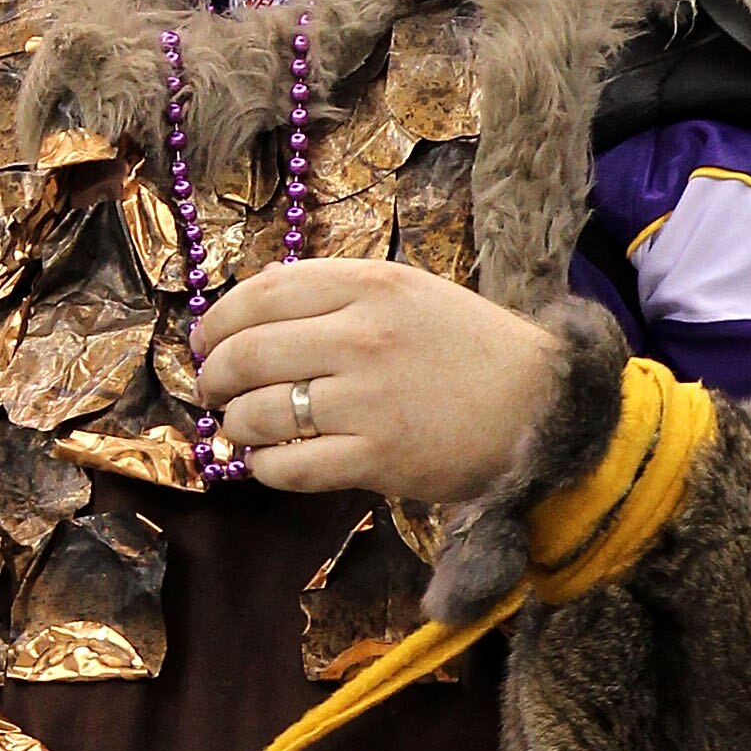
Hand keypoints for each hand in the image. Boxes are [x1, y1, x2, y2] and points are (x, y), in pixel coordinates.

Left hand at [194, 257, 561, 504]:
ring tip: (238, 428)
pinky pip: (289, 466)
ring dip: (234, 424)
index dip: (219, 318)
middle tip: (211, 388)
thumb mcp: (410, 292)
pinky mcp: (377, 458)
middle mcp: (363, 334)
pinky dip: (264, 467)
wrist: (545, 408)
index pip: (262, 292)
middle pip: (249, 351)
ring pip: (260, 412)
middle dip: (214, 375)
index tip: (205, 339)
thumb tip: (254, 304)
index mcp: (371, 283)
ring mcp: (368, 398)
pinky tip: (268, 463)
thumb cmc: (474, 348)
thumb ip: (339, 292)